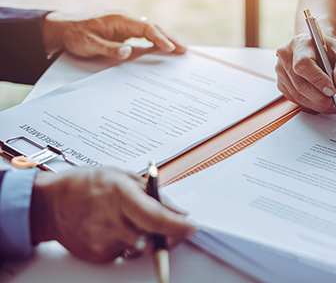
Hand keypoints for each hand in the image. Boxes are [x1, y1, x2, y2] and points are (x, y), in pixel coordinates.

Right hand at [30, 168, 194, 262]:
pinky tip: (113, 227)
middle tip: (172, 227)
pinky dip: (128, 242)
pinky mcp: (98, 255)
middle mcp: (110, 221)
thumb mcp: (122, 176)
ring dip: (145, 236)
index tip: (191, 227)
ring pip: (140, 246)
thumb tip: (178, 212)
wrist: (48, 204)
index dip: (177, 226)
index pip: (155, 217)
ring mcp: (102, 241)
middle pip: (152, 238)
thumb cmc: (86, 184)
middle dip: (167, 234)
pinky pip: (125, 252)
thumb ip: (153, 194)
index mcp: (119, 195)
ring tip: (129, 219)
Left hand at [42, 11, 185, 59]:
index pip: (145, 28)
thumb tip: (128, 52)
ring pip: (150, 30)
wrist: (63, 28)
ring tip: (180, 49)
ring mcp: (125, 24)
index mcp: (119, 19)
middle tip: (184, 49)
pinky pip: (144, 34)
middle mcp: (125, 19)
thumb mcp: (89, 44)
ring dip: (165, 39)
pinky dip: (156, 40)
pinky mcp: (124, 30)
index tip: (170, 48)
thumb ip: (109, 48)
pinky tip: (164, 48)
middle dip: (170, 38)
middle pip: (153, 27)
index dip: (159, 38)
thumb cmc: (76, 35)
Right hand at [275, 33, 335, 112]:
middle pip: (300, 84)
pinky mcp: (281, 84)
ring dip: (317, 104)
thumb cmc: (326, 50)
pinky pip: (295, 99)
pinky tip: (322, 104)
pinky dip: (311, 105)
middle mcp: (286, 57)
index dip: (317, 80)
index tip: (332, 90)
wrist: (316, 49)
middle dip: (320, 98)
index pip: (303, 64)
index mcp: (300, 44)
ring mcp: (281, 71)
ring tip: (333, 105)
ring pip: (298, 95)